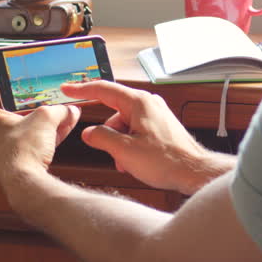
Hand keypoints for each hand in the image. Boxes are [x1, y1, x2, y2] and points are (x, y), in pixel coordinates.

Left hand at [0, 94, 80, 216]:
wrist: (26, 183)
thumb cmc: (24, 149)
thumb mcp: (45, 118)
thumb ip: (59, 109)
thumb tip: (70, 109)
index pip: (5, 90)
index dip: (22, 84)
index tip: (36, 79)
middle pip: (21, 109)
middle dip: (44, 104)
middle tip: (57, 95)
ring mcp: (7, 144)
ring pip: (32, 125)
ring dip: (51, 119)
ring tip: (68, 110)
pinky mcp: (20, 156)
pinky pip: (36, 139)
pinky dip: (50, 132)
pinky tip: (67, 125)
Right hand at [62, 80, 230, 194]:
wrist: (194, 172)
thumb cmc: (166, 161)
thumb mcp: (124, 151)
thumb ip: (102, 138)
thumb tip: (89, 133)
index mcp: (139, 103)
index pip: (103, 89)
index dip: (82, 90)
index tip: (67, 89)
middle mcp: (149, 104)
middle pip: (114, 113)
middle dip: (109, 136)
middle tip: (114, 155)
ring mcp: (156, 115)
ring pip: (124, 126)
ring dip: (120, 145)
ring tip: (130, 163)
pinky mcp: (161, 127)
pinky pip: (136, 132)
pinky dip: (131, 146)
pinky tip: (136, 162)